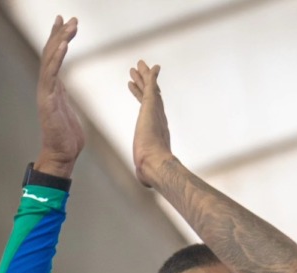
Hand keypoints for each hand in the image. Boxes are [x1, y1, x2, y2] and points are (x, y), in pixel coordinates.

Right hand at [35, 15, 84, 176]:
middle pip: (51, 53)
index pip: (54, 58)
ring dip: (61, 40)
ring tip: (70, 25)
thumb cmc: (67, 138)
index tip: (65, 23)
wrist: (61, 154)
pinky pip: (52, 73)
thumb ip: (66, 98)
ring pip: (51, 59)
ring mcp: (45, 91)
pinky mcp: (47, 99)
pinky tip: (64, 44)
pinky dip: (58, 57)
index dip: (59, 39)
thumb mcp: (69, 111)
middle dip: (60, 34)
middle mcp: (47, 86)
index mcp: (53, 88)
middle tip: (69, 18)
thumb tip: (66, 91)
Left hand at [128, 60, 174, 187]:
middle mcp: (159, 118)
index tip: (137, 90)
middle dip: (144, 83)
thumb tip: (145, 184)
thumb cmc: (150, 170)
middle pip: (151, 96)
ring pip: (149, 88)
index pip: (150, 110)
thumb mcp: (145, 169)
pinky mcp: (151, 105)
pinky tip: (150, 65)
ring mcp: (156, 111)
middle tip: (139, 71)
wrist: (155, 164)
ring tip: (138, 64)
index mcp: (157, 130)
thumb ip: (145, 173)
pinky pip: (151, 85)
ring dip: (144, 76)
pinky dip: (151, 74)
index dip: (143, 99)